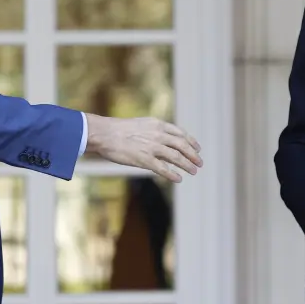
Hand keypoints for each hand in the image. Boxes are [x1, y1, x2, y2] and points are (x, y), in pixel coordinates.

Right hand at [84, 114, 202, 182]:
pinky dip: (172, 174)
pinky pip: (163, 169)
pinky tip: (178, 179)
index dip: (191, 142)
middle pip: (182, 146)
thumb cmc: (119, 130)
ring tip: (193, 172)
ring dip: (187, 165)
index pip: (180, 133)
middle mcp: (158, 135)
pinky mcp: (144, 160)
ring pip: (176, 157)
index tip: (197, 148)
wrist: (105, 134)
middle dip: (193, 155)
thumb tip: (164, 140)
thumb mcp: (141, 124)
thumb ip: (154, 131)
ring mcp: (152, 147)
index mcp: (157, 124)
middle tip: (199, 163)